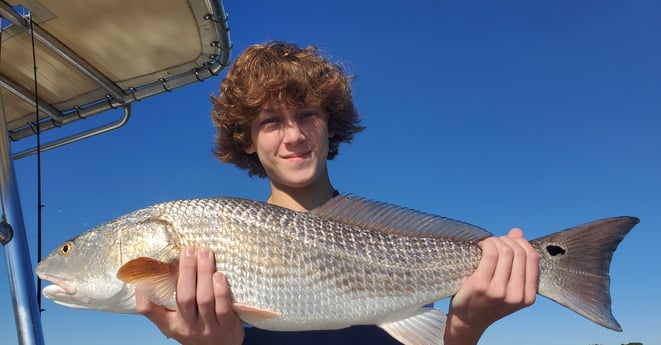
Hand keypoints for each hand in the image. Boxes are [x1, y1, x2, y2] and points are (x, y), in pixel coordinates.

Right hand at [135, 247, 244, 344]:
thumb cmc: (198, 328)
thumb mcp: (179, 320)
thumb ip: (170, 301)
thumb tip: (163, 266)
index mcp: (170, 324)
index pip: (150, 310)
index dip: (143, 292)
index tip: (144, 271)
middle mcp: (187, 326)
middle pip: (184, 297)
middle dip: (186, 271)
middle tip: (188, 250)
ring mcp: (207, 328)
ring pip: (204, 299)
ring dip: (204, 274)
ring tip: (205, 254)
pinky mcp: (226, 327)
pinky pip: (223, 308)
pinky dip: (221, 291)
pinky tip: (220, 276)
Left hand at [444, 228, 538, 344]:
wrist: (468, 320)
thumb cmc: (488, 301)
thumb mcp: (510, 287)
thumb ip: (517, 262)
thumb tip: (518, 232)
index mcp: (528, 296)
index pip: (533, 258)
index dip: (522, 243)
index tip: (511, 241)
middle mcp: (516, 295)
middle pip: (519, 253)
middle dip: (507, 240)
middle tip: (496, 241)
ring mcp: (498, 291)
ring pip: (505, 251)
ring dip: (496, 241)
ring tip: (488, 243)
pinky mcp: (481, 285)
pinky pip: (490, 254)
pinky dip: (487, 244)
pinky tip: (480, 245)